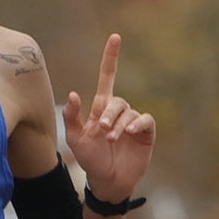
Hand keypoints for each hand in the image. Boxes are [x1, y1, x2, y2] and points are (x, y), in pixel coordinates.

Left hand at [60, 35, 156, 202]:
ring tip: (112, 139)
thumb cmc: (90, 160)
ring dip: (119, 124)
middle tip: (102, 131)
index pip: (108, 77)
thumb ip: (72, 117)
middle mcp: (118, 111)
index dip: (111, 58)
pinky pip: (145, 120)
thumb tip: (73, 94)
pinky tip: (129, 133)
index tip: (115, 37)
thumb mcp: (75, 140)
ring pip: (129, 112)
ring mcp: (133, 121)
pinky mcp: (146, 132)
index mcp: (101, 108)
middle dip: (109, 114)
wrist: (107, 181)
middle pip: (116, 101)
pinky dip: (137, 124)